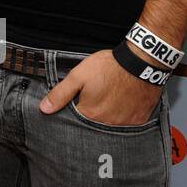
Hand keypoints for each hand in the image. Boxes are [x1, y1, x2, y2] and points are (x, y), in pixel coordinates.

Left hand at [41, 49, 163, 124]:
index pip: (75, 121)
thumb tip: (45, 108)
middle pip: (94, 124)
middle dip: (92, 113)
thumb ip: (61, 94)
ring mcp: (125, 123)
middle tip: (98, 97)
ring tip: (110, 98)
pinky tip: (122, 103)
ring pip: (111, 125)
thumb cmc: (110, 67)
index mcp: (90, 114)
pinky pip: (128, 123)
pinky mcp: (139, 119)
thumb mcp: (78, 76)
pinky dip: (124, 115)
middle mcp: (107, 123)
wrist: (141, 62)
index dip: (76, 109)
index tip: (80, 101)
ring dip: (108, 115)